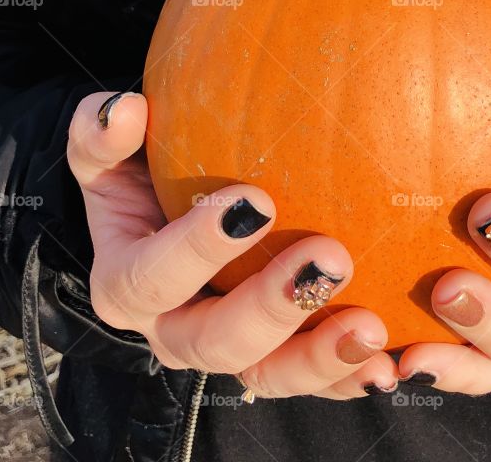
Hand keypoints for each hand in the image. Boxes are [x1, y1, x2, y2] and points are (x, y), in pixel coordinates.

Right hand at [67, 91, 397, 398]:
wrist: (173, 213)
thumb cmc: (148, 176)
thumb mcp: (113, 156)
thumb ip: (102, 136)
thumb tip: (119, 109)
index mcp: (129, 284)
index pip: (151, 277)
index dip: (198, 247)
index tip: (256, 201)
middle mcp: (174, 329)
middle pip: (214, 341)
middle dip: (273, 305)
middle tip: (330, 259)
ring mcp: (227, 351)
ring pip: (267, 375)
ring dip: (320, 357)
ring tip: (370, 327)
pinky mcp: (274, 358)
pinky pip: (310, 382)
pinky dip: (347, 376)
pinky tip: (388, 361)